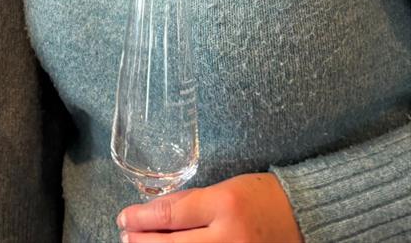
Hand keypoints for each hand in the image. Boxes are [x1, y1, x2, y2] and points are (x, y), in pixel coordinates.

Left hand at [118, 173, 302, 241]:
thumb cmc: (262, 198)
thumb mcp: (224, 188)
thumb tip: (152, 211)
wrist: (303, 219)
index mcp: (225, 205)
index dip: (140, 218)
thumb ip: (190, 201)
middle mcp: (229, 238)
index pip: (170, 215)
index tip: (123, 217)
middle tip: (126, 237)